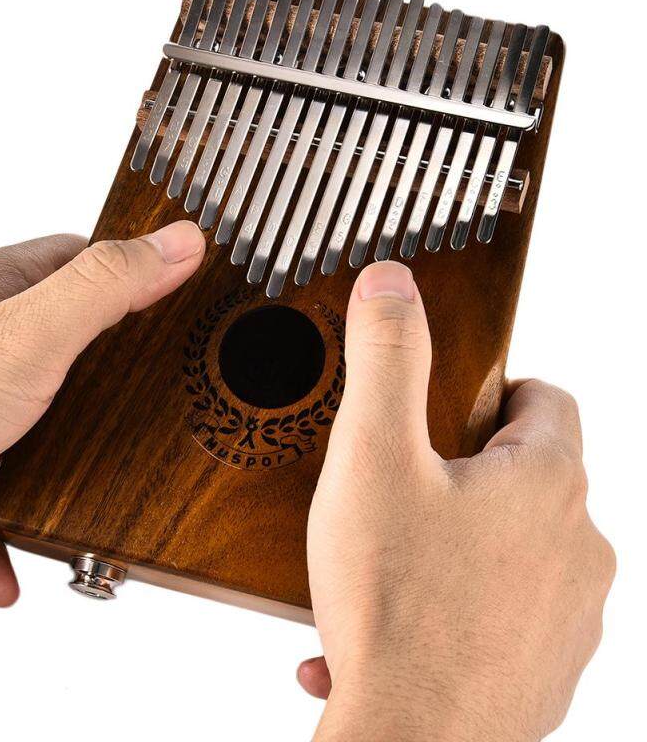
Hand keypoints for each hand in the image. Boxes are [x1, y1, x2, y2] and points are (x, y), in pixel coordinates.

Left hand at [0, 221, 204, 604]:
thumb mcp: (28, 335)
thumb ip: (105, 289)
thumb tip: (179, 242)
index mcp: (0, 291)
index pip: (80, 261)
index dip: (131, 273)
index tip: (177, 295)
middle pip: (62, 341)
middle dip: (107, 371)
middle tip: (153, 396)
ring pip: (25, 423)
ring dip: (57, 459)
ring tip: (97, 485)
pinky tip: (11, 568)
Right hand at [298, 262, 614, 740]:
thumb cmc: (395, 604)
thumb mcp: (373, 458)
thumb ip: (386, 360)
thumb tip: (390, 282)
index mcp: (546, 482)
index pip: (549, 400)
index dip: (501, 389)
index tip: (456, 401)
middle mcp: (576, 546)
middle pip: (531, 474)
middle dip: (468, 468)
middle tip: (404, 481)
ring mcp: (567, 615)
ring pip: (516, 545)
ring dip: (459, 539)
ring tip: (392, 557)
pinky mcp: (543, 668)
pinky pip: (501, 613)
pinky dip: (451, 605)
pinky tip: (393, 620)